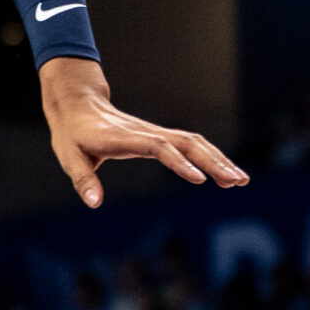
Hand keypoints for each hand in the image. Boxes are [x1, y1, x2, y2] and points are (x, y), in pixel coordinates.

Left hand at [40, 60, 246, 208]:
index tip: (199, 179)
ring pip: (193, 142)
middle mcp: (145, 132)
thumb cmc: (72, 134)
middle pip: (186, 142)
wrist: (78, 105)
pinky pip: (189, 145)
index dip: (179, 162)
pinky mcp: (158, 136)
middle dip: (213, 161)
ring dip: (217, 159)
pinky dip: (209, 157)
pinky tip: (222, 174)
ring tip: (239, 180)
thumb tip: (95, 204)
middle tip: (236, 181)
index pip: (158, 147)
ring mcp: (155, 132)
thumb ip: (83, 180)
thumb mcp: (69, 158)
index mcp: (124, 138)